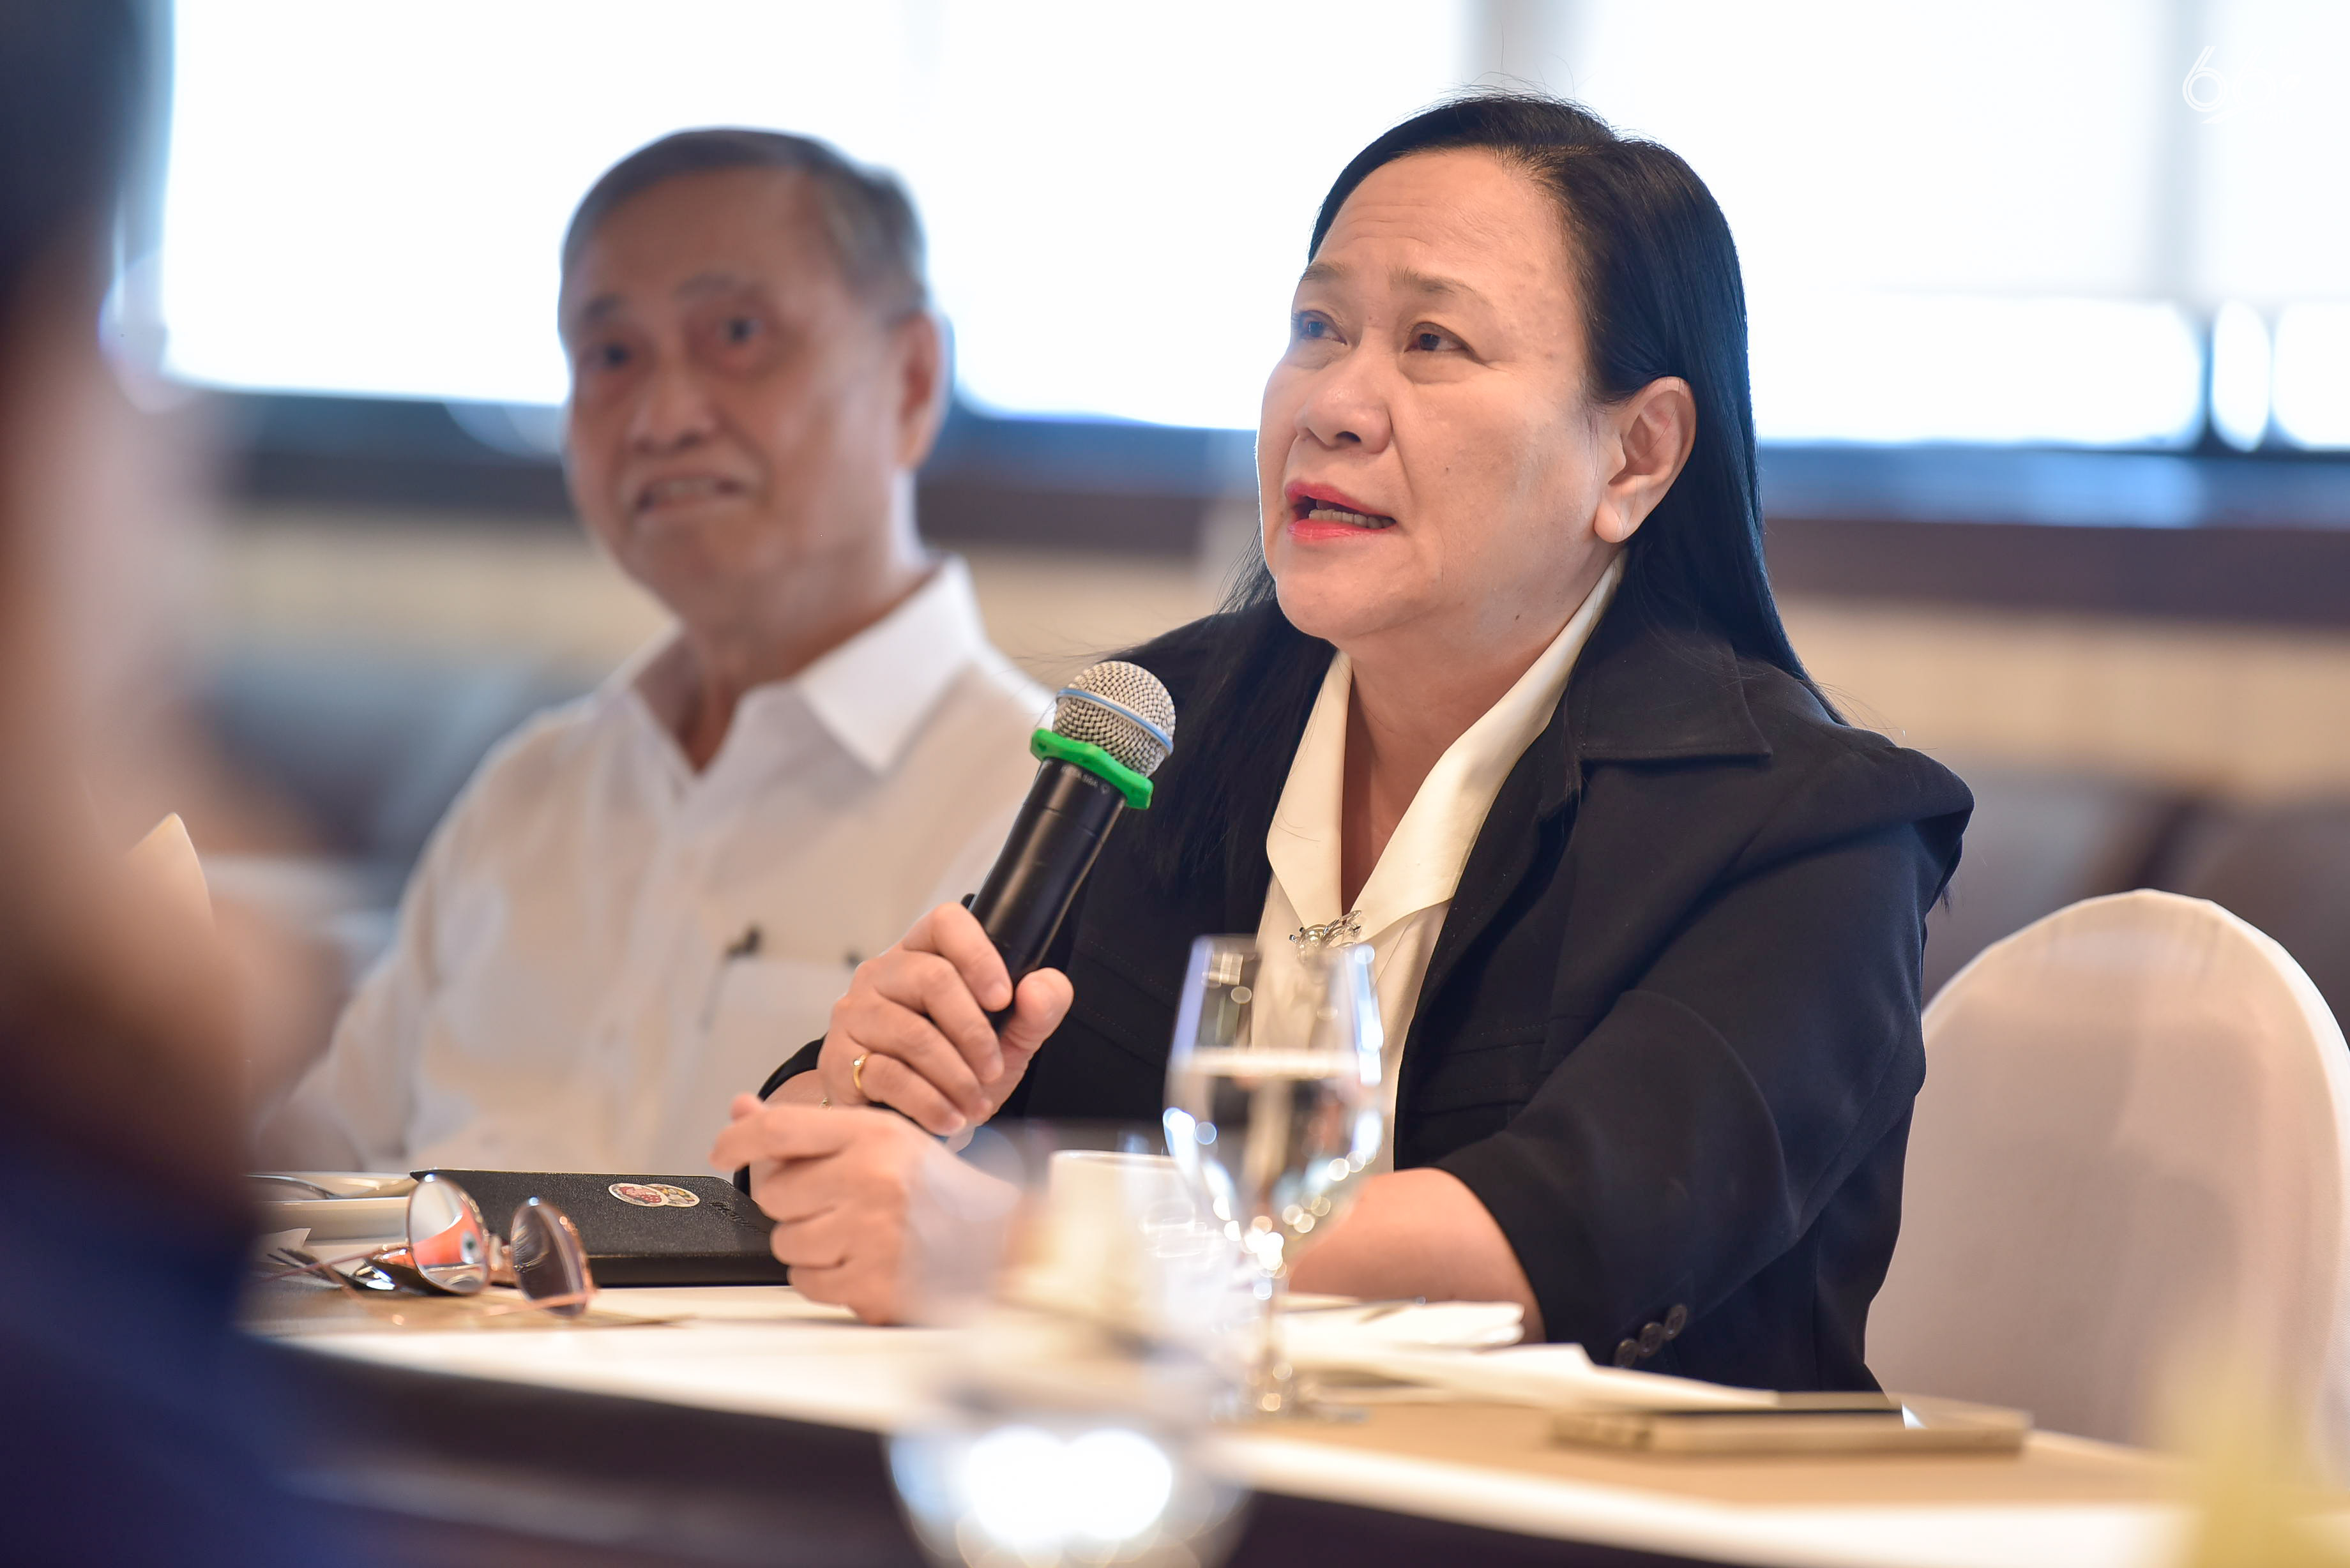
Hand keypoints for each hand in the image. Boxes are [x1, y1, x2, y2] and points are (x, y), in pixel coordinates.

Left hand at [712, 1094, 1013, 1323]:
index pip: (779, 1128)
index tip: (722, 1149)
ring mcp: (871, 1235)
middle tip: (836, 1202)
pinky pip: (807, 1282)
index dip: (738, 1138)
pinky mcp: (871, 1284)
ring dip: (810, 1242)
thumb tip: (741, 1109)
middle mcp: (870, 1180)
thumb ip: (807, 1128)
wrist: (997, 1241)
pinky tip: (860, 1260)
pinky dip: (825, 1277)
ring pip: (786, 1242)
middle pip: (775, 1194)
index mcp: (873, 1135)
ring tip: (854, 1233)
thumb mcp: (880, 1137)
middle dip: (795, 1203)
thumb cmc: (935, 1188)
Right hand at [816, 901, 1071, 1133]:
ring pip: (913, 1033)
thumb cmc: (956, 1068)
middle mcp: (881, 974)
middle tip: (994, 1070)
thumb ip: (1037, 1011)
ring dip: (956, 1076)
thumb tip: (1039, 988)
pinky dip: (930, 1102)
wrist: (906, 1120)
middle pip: (932, 979)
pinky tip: (951, 1119)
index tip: (1004, 999)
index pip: (946, 923)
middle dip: (975, 1032)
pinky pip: (890, 1075)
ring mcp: (855, 1014)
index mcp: (923, 954)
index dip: (979, 955)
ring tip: (977, 1104)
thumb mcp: (1008, 1040)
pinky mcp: (839, 1059)